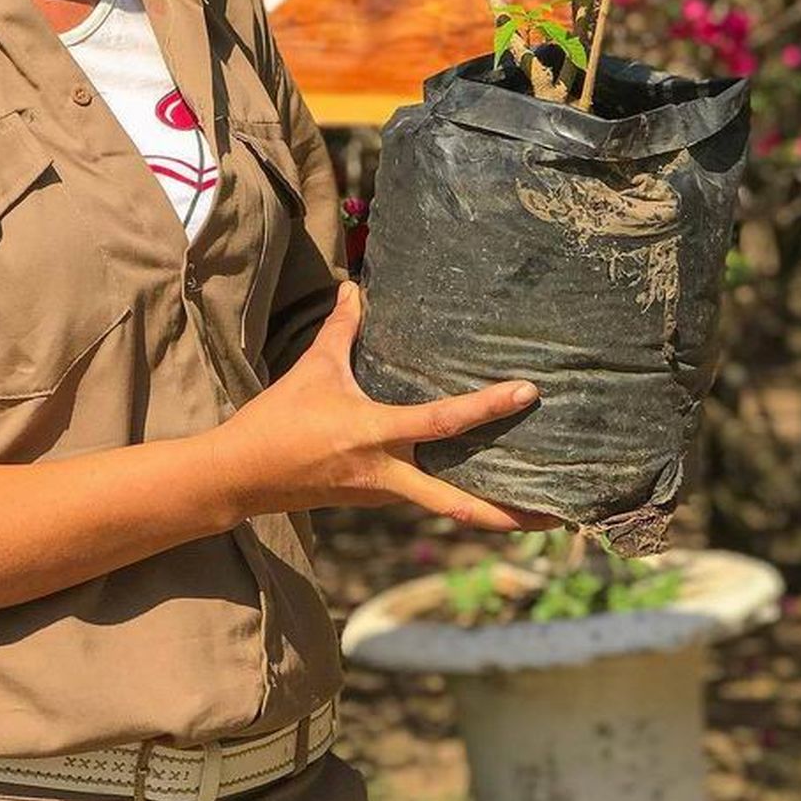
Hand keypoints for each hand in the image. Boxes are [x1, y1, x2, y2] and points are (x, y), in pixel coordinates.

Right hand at [210, 279, 560, 530]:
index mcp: (375, 435)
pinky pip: (426, 499)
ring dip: (489, 511)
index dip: (488, 407)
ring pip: (446, 507)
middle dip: (509, 514)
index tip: (527, 393)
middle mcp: (387, 473)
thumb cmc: (278, 420)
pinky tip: (479, 487)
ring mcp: (383, 493)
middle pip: (458, 506)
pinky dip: (458, 498)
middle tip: (558, 515)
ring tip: (537, 508)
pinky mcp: (377, 499)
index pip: (444, 421)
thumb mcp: (312, 368)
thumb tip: (355, 285)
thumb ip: (341, 328)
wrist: (242, 477)